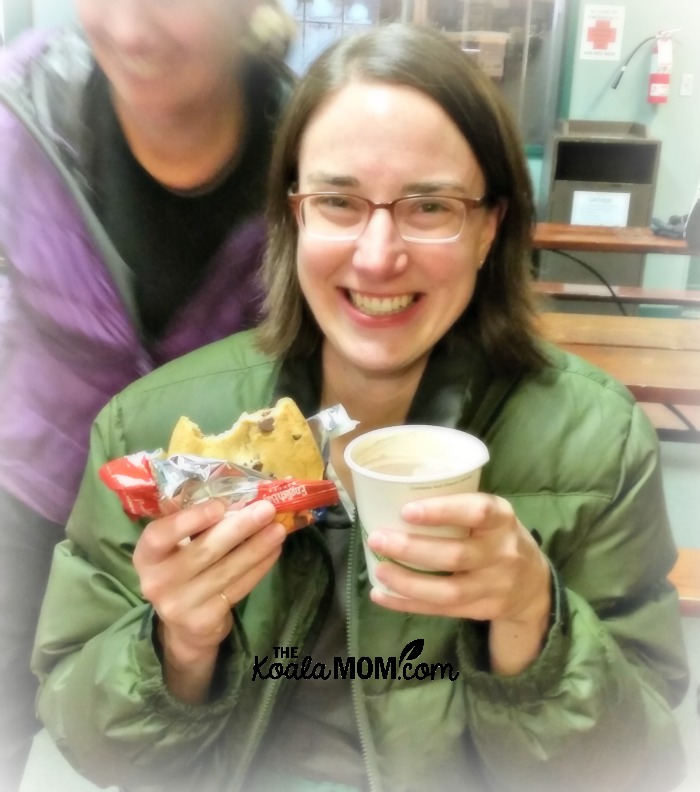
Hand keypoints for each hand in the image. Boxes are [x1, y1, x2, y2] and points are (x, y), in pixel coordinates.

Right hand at [133, 498, 285, 699]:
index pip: (160, 536)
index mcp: (146, 556)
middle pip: (204, 551)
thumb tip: (228, 491)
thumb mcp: (174, 546)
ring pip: (226, 570)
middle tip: (267, 509)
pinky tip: (274, 550)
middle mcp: (157, 582)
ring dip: (257, 547)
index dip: (190, 520)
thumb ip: (190, 520)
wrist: (182, 626)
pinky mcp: (204, 620)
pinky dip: (259, 567)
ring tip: (278, 528)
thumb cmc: (181, 569)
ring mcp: (180, 605)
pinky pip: (238, 588)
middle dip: (239, 527)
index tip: (220, 505)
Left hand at [366, 493, 550, 673]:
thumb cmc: (497, 537)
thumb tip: (393, 495)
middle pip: (456, 555)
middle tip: (377, 538)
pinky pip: (441, 611)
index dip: (442, 511)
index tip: (407, 510)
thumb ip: (458, 507)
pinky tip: (381, 595)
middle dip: (411, 548)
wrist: (534, 585)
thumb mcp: (492, 515)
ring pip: (448, 590)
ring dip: (407, 582)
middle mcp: (503, 553)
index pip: (477, 512)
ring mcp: (495, 586)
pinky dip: (407, 604)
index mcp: (502, 518)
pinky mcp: (482, 610)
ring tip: (379, 569)